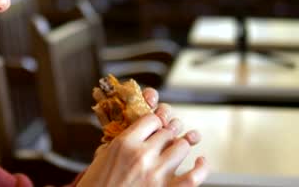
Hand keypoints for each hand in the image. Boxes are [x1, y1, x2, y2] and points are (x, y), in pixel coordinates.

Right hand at [78, 89, 207, 185]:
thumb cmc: (97, 185)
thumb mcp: (102, 157)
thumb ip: (120, 142)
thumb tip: (138, 132)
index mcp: (124, 143)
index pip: (152, 119)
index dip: (155, 122)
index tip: (154, 127)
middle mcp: (142, 155)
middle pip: (168, 132)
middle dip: (167, 134)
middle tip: (164, 140)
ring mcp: (157, 174)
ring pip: (182, 147)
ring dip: (180, 147)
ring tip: (175, 151)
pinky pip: (194, 176)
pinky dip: (201, 167)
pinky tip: (200, 161)